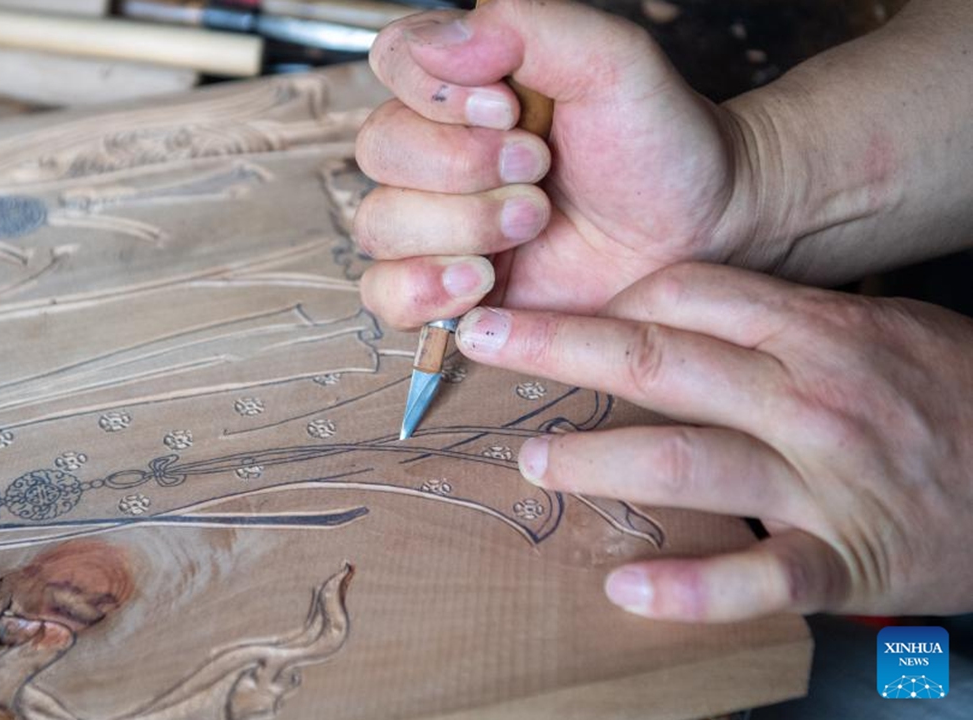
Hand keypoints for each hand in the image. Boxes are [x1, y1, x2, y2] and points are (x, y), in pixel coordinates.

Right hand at [356, 0, 762, 327]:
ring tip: (533, 224)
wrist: (699, 229)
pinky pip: (384, 293)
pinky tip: (481, 280)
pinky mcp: (447, 289)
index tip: (508, 110)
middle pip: (381, 150)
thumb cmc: (658, 143)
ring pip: (379, 223)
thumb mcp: (612, 60)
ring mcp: (439, 223)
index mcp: (468, 86)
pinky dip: (422, 288)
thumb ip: (530, 25)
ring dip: (460, 227)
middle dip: (463, 167)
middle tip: (539, 173)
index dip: (437, 94)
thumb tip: (440, 41)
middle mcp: (441, 151)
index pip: (394, 64)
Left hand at [456, 262, 972, 621]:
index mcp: (813, 330)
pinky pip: (763, 576)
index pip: (683, 296)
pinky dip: (693, 589)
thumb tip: (672, 304)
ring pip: (686, 461)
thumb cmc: (950, 394)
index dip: (605, 301)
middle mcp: (809, 396)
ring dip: (595, 461)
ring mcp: (826, 479)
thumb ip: (776, 316)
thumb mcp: (873, 326)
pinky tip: (627, 592)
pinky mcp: (849, 558)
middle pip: (658, 361)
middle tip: (485, 339)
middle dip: (559, 348)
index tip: (547, 308)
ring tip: (532, 461)